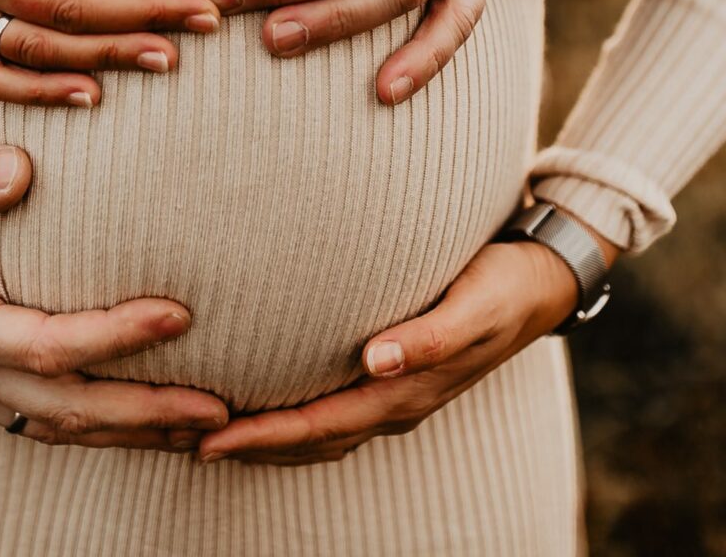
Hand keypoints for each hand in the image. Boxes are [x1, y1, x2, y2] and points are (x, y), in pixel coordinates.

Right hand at [0, 144, 230, 449]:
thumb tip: (20, 169)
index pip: (43, 345)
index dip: (113, 336)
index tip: (178, 314)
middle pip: (65, 410)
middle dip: (146, 413)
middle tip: (222, 409)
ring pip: (58, 426)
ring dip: (132, 430)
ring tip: (207, 427)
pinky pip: (43, 418)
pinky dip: (98, 424)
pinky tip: (146, 418)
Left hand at [194, 223, 614, 465]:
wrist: (544, 279)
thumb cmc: (504, 283)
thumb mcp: (475, 305)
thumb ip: (430, 336)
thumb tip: (375, 362)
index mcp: (408, 392)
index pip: (321, 425)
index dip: (265, 437)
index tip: (209, 440)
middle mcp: (395, 401)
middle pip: (309, 439)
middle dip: (248, 446)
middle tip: (180, 441)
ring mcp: (394, 392)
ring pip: (318, 430)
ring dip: (264, 437)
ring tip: (203, 432)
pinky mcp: (392, 372)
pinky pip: (331, 407)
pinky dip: (291, 415)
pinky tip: (258, 399)